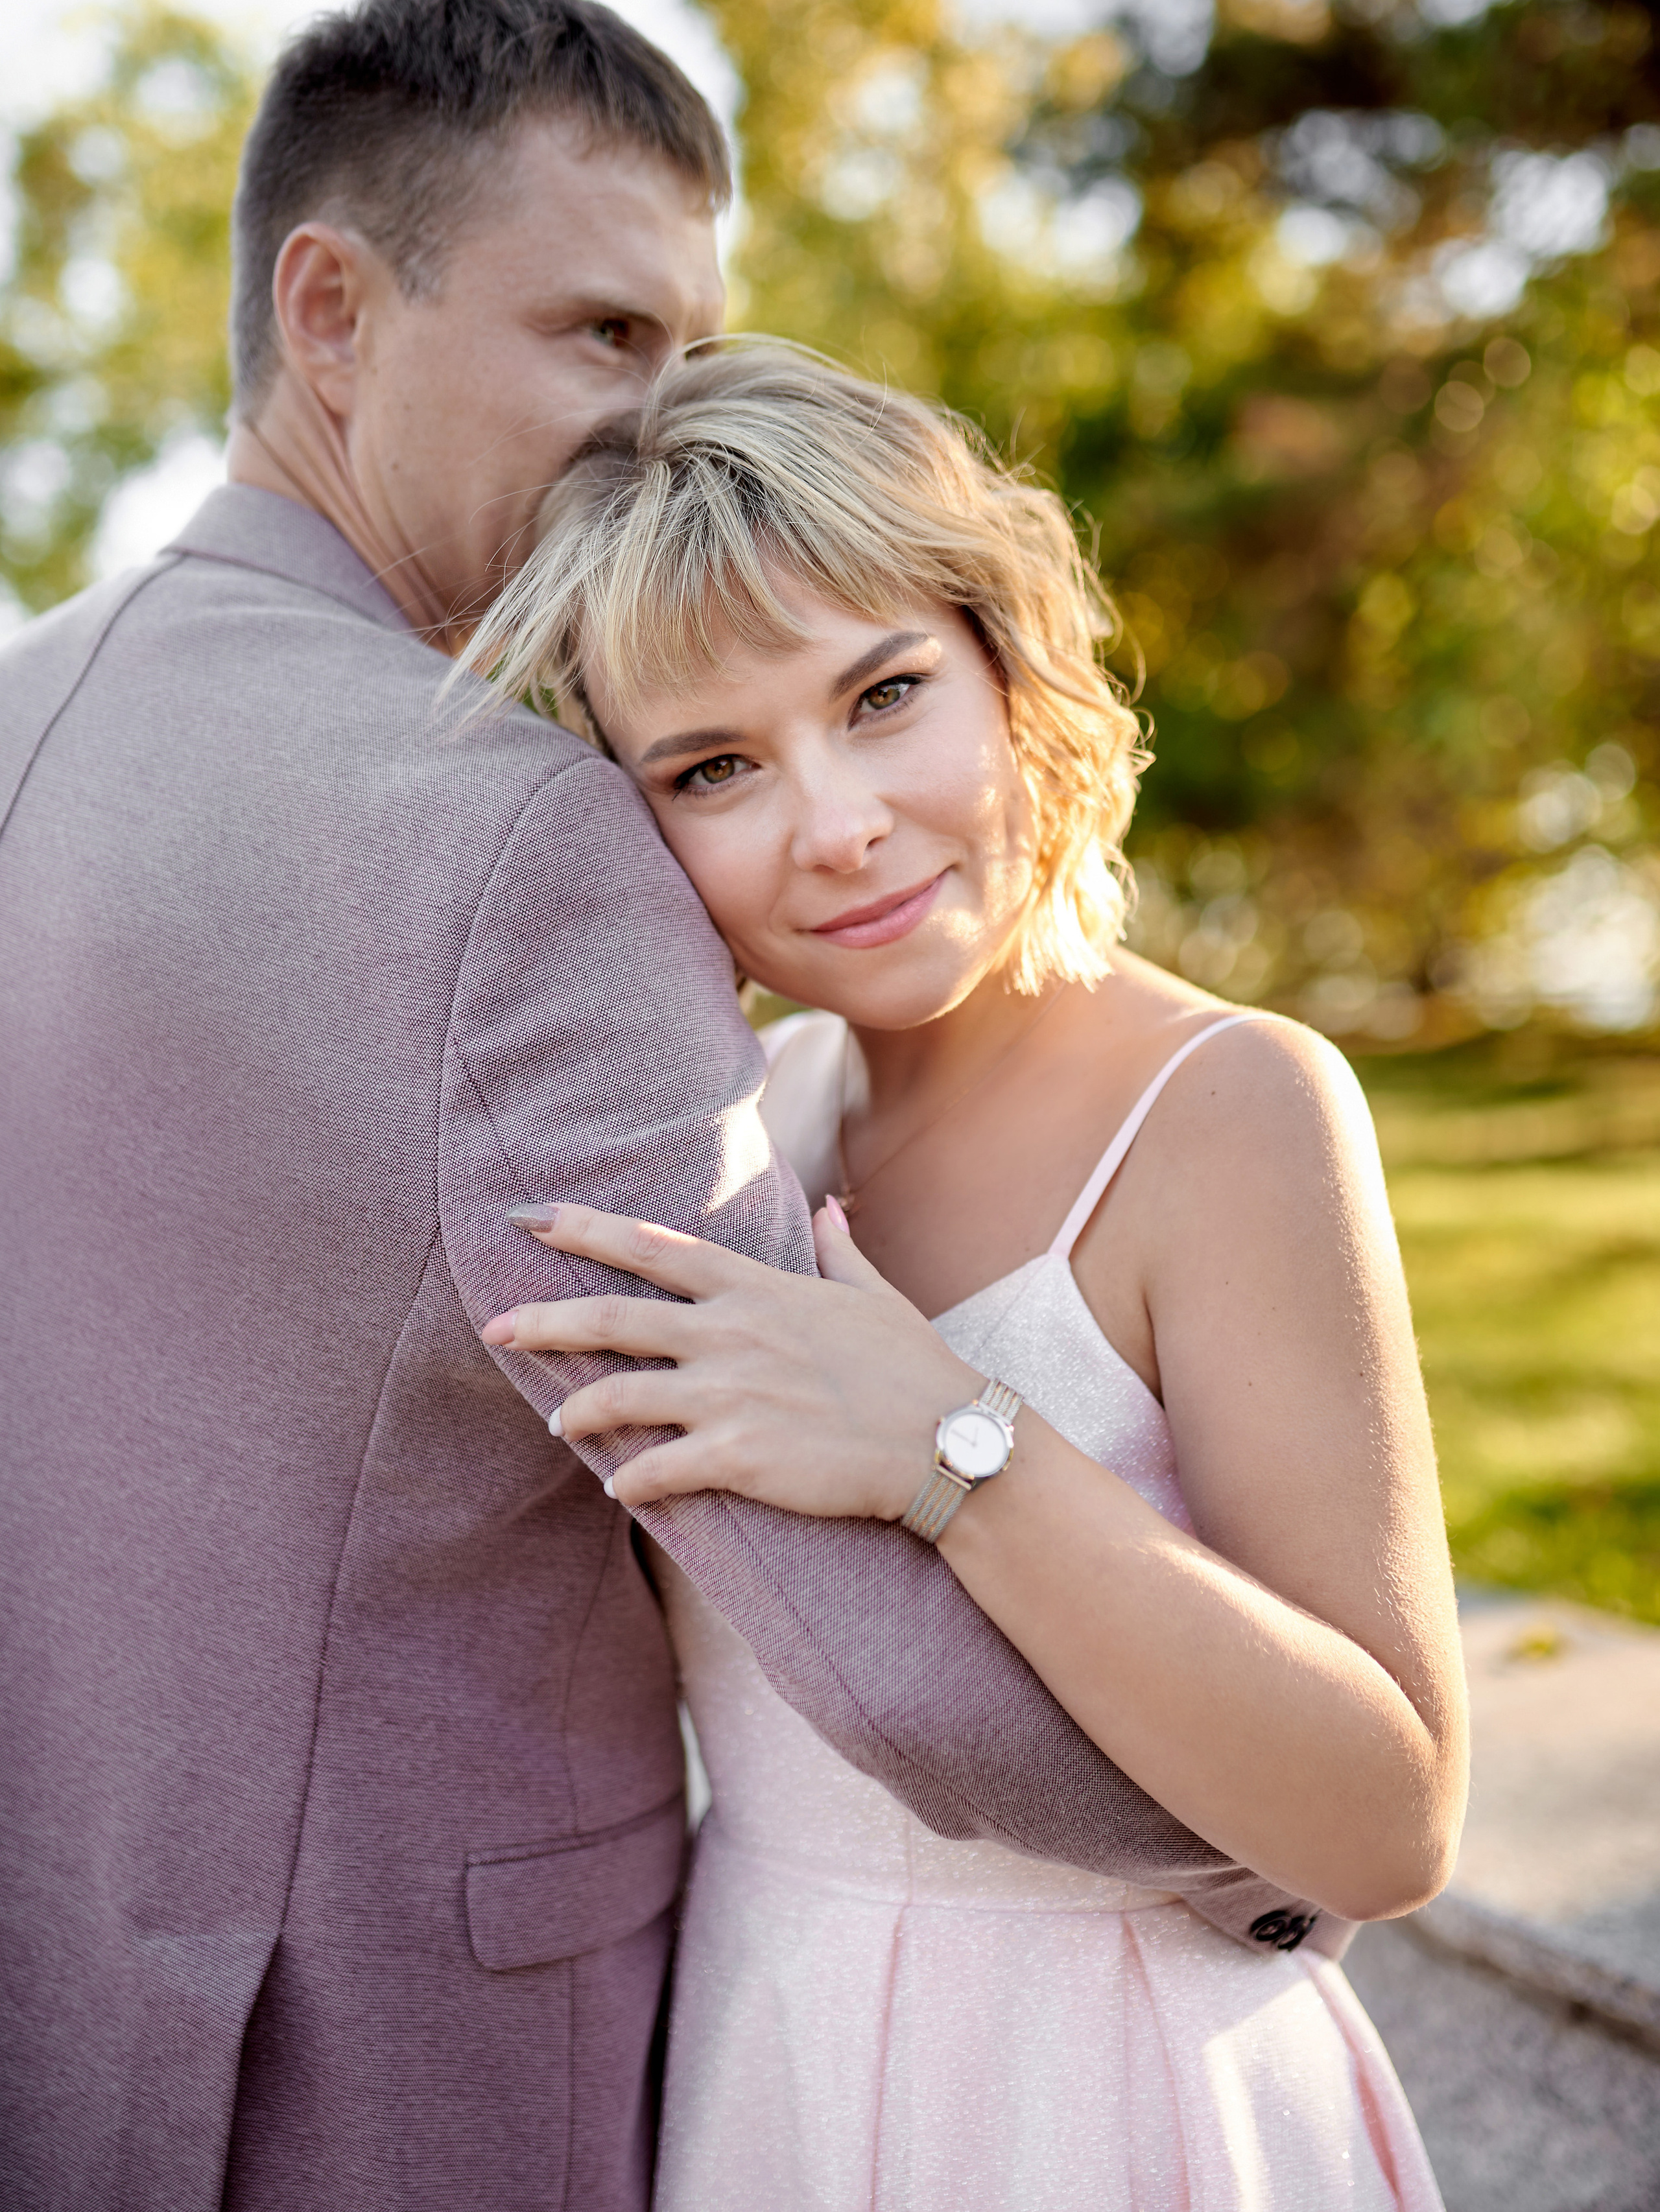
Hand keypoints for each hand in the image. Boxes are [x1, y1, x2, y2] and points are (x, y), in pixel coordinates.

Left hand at [478, 1201, 981, 1514]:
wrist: (947, 1442)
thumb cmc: (915, 1368)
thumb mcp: (876, 1296)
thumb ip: (839, 1251)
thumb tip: (827, 1208)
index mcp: (756, 1290)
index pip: (651, 1249)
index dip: (584, 1228)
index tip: (529, 1216)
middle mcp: (731, 1334)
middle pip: (609, 1318)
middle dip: (541, 1321)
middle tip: (493, 1326)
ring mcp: (730, 1395)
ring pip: (617, 1398)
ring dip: (576, 1413)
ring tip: (559, 1425)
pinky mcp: (736, 1457)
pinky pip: (654, 1471)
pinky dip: (629, 1482)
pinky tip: (621, 1491)